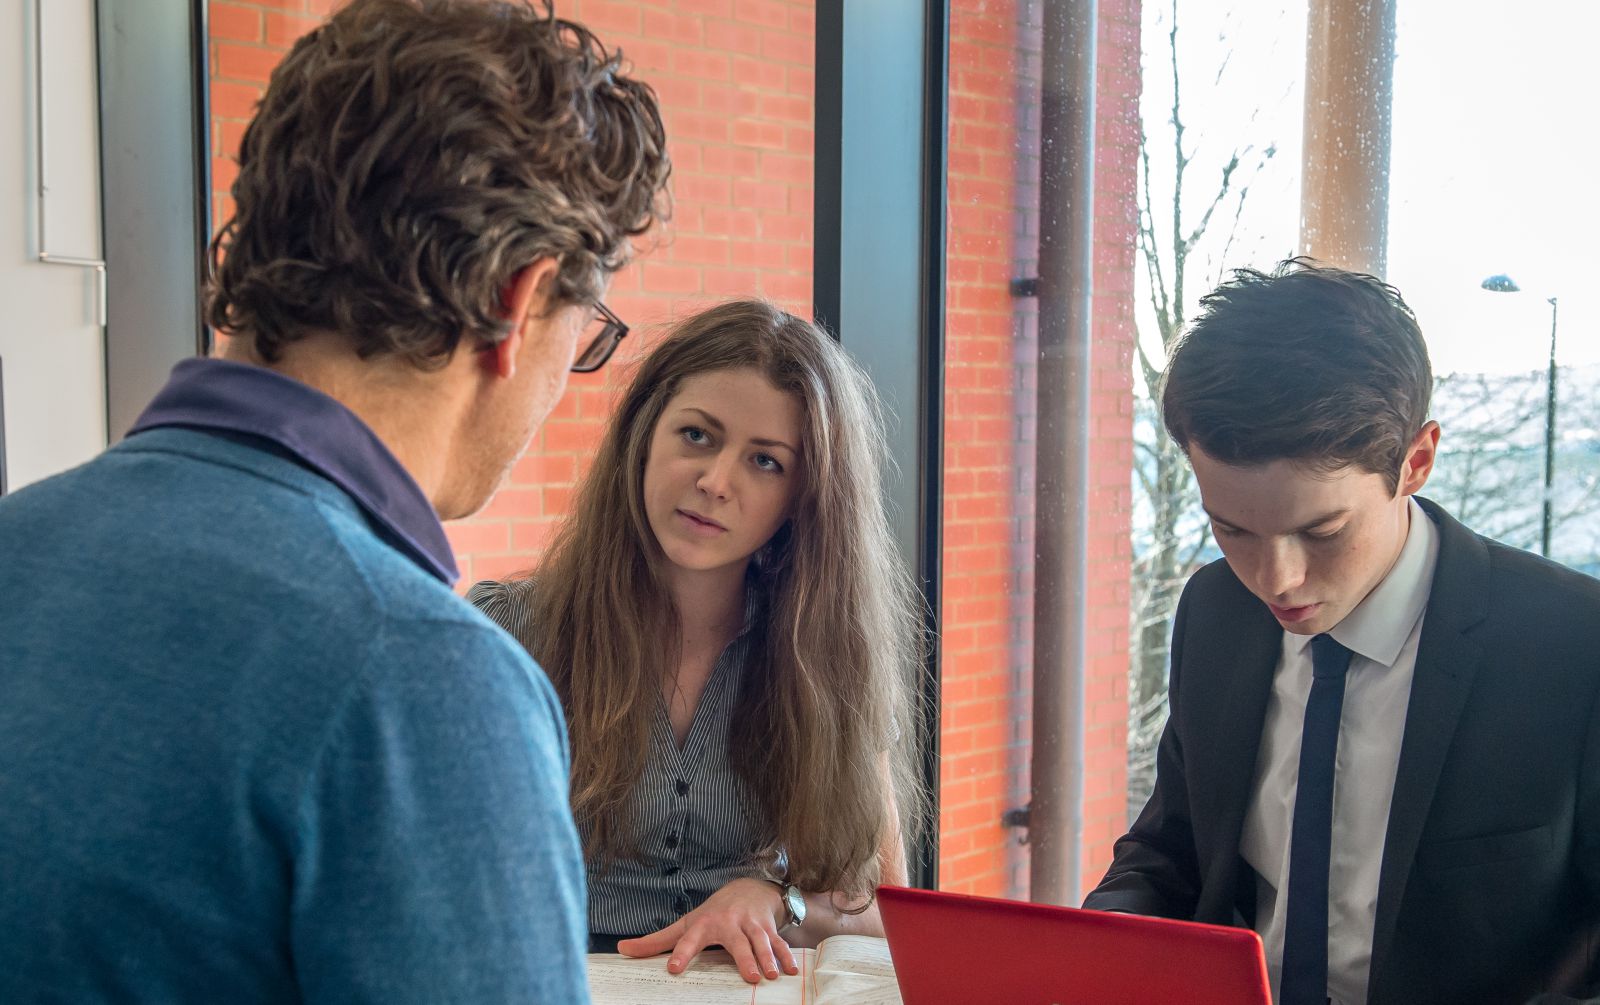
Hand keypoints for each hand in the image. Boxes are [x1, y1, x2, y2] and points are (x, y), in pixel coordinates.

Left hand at [615, 877, 799, 983]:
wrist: (748, 888)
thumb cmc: (712, 912)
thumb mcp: (685, 923)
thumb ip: (656, 941)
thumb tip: (622, 949)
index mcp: (704, 925)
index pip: (689, 940)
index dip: (681, 954)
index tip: (673, 968)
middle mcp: (729, 923)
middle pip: (736, 942)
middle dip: (744, 958)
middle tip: (750, 976)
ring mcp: (751, 924)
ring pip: (761, 941)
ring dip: (768, 957)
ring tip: (772, 975)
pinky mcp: (768, 927)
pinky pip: (779, 941)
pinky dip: (787, 955)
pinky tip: (791, 971)